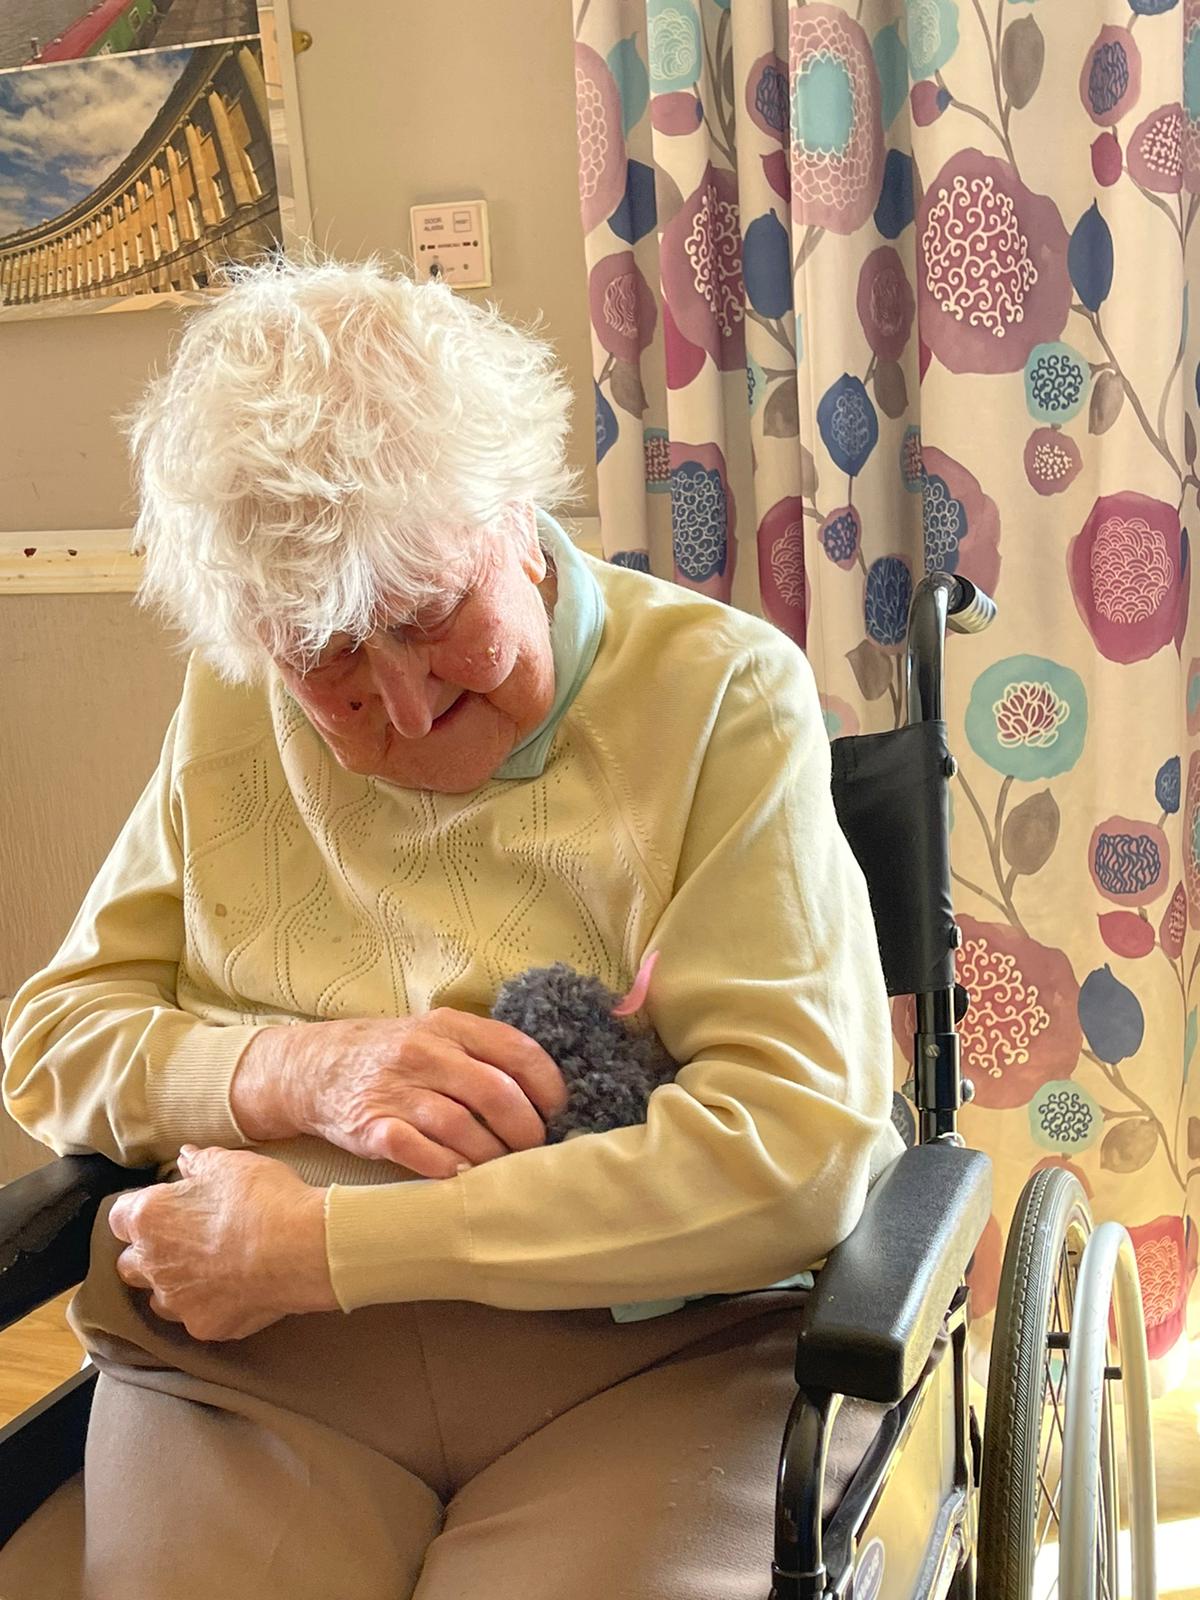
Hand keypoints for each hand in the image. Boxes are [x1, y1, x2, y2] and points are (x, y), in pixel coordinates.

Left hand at [108, 1145, 335, 1340]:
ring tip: (211, 1270)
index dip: (140, 1210)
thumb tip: (185, 1158)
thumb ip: (199, 1162)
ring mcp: (178, 1302)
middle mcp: (153, 1265)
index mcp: (150, 1219)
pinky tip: (239, 1290)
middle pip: (129, 1264)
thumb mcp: (229, 1164)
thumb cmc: (260, 1198)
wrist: (298, 1248)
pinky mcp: (205, 1327)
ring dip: (176, 1285)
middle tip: (184, 1239)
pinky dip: (212, 1305)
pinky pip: (199, 1317)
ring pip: (160, 1298)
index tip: (166, 1205)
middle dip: (148, 1254)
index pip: (119, 1217)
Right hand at [232, 1011, 567, 1178]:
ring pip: (461, 1127)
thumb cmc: (390, 1054)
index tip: (560, 1112)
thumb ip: (481, 1051)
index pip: (517, 1051)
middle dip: (526, 1130)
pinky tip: (460, 1176)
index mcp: (449, 1026)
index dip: (548, 1086)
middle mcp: (424, 1053)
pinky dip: (445, 1167)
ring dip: (491, 1155)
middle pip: (495, 1093)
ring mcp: (395, 1089)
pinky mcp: (370, 1125)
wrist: (311, 1066)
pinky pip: (417, 1151)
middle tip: (535, 1150)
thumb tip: (544, 1090)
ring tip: (504, 1168)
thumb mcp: (435, 1034)